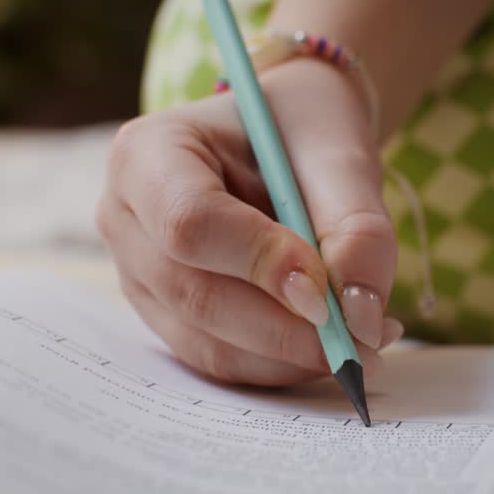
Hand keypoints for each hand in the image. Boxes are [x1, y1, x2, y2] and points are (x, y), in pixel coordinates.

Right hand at [97, 59, 402, 385]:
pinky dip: (284, 364)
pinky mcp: (168, 318)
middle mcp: (126, 219)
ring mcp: (139, 276)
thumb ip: (357, 228)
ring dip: (292, 356)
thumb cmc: (304, 128)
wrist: (290, 136)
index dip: (259, 263)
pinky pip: (221, 360)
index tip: (325, 289)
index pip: (189, 222)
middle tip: (366, 340)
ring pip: (208, 343)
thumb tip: (361, 317)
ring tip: (367, 340)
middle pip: (194, 294)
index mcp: (147, 153)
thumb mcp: (340, 153)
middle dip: (285, 329)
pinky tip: (338, 343)